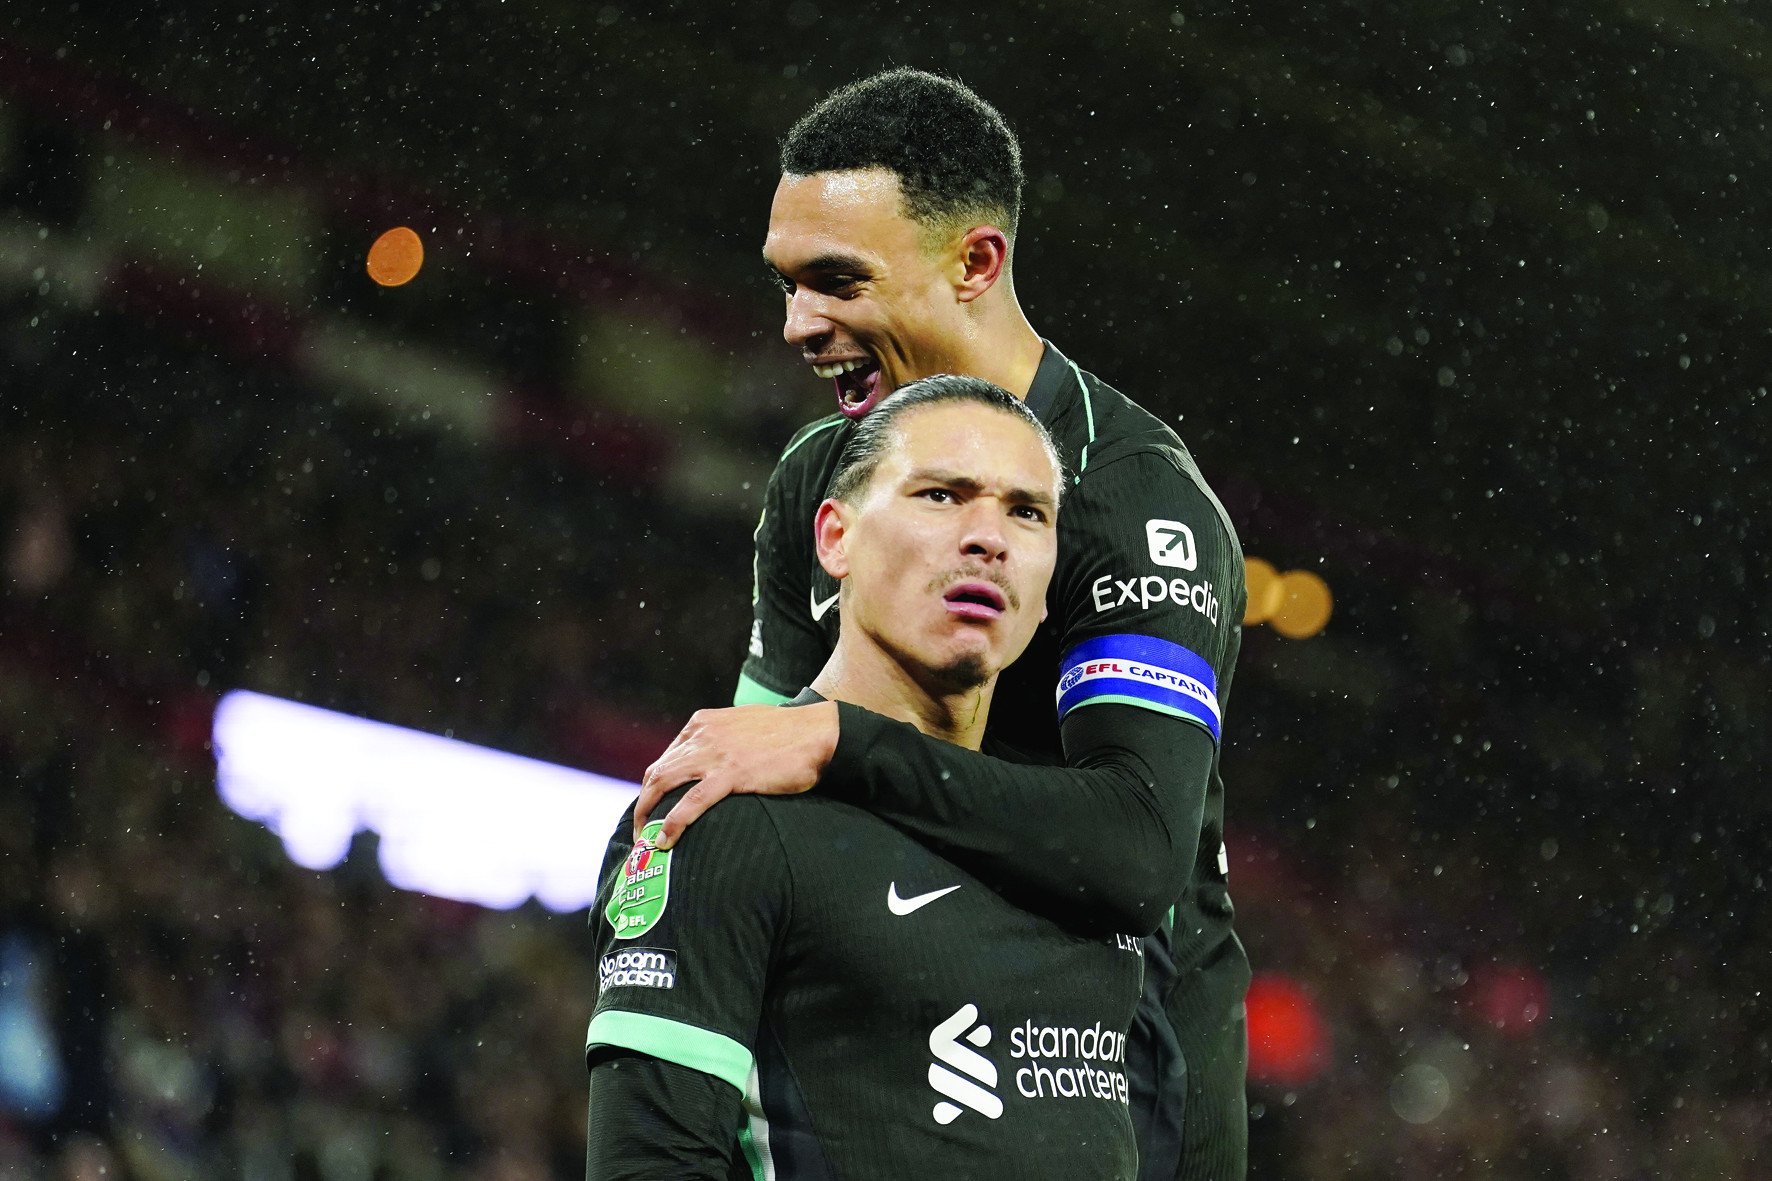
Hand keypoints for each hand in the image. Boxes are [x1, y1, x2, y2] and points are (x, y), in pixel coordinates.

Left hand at [634, 701, 838, 847]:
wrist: (818, 732)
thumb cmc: (788, 732)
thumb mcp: (743, 725)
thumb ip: (721, 739)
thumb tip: (712, 762)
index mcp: (703, 723)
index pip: (667, 756)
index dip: (656, 785)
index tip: (656, 807)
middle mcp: (702, 735)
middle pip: (658, 772)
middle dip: (645, 802)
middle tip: (643, 829)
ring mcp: (715, 754)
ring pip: (664, 784)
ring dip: (649, 814)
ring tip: (645, 839)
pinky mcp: (731, 774)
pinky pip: (692, 801)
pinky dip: (673, 822)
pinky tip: (665, 840)